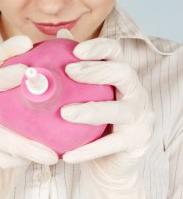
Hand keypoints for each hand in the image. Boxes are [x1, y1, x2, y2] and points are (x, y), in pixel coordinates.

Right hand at [0, 35, 57, 198]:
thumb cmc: (19, 145)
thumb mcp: (34, 120)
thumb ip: (47, 96)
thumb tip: (69, 57)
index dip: (7, 51)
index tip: (27, 42)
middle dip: (1, 77)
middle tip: (26, 73)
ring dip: (17, 139)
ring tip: (47, 150)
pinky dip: (9, 160)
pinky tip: (29, 164)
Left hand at [60, 37, 153, 198]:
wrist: (110, 162)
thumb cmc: (93, 122)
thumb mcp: (84, 93)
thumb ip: (75, 66)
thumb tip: (59, 36)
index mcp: (121, 75)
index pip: (116, 51)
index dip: (99, 47)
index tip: (76, 50)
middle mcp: (136, 92)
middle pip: (123, 72)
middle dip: (97, 70)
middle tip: (70, 71)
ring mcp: (140, 117)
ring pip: (120, 110)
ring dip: (92, 110)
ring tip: (65, 113)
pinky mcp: (136, 142)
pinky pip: (112, 145)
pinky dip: (90, 150)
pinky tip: (67, 155)